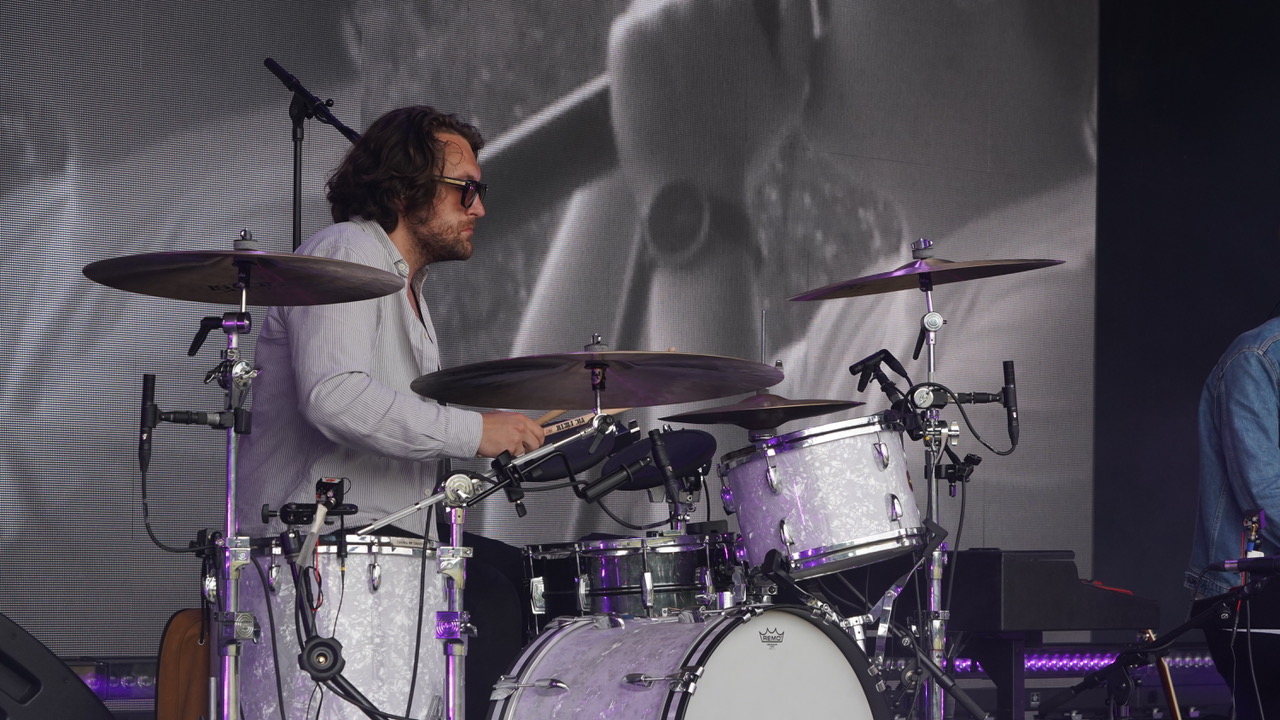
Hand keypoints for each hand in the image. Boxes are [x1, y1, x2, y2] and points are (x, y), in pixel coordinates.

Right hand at [477, 411, 545, 458]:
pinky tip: (501, 449)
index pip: (539, 431)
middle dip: (531, 449)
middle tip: (524, 450)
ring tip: (507, 447)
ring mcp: (516, 438)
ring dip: (518, 452)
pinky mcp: (510, 448)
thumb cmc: (485, 424)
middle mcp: (521, 428)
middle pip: (537, 443)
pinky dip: (509, 455)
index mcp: (521, 419)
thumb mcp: (505, 417)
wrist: (474, 430)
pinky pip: (515, 456)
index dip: (538, 440)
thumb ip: (517, 424)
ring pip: (525, 452)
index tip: (536, 443)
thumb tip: (525, 431)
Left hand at [608, 0, 812, 207]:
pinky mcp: (623, 42)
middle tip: (706, 59)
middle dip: (700, 13)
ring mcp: (650, 18)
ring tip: (682, 68)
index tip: (732, 38)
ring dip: (670, 21)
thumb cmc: (748, 140)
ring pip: (660, 0)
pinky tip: (658, 75)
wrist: (690, 184)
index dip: (732, 11)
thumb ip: (796, 22)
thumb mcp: (793, 83)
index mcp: (732, 2)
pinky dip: (644, 40)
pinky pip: (631, 22)